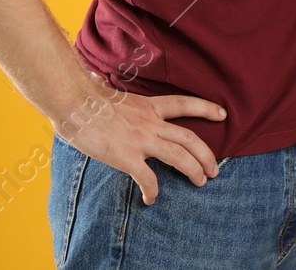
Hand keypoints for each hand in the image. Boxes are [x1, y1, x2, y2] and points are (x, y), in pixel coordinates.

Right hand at [55, 72, 226, 203]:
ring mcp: (140, 139)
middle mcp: (149, 122)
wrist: (73, 102)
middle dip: (206, 154)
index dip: (206, 108)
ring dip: (193, 170)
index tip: (222, 114)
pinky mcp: (126, 156)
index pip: (184, 104)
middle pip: (189, 137)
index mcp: (148, 106)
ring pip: (178, 156)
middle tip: (214, 169)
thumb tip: (115, 95)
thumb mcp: (115, 96)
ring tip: (200, 182)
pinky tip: (151, 199)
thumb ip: (125, 104)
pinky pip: (147, 178)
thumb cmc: (86, 98)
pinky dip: (152, 190)